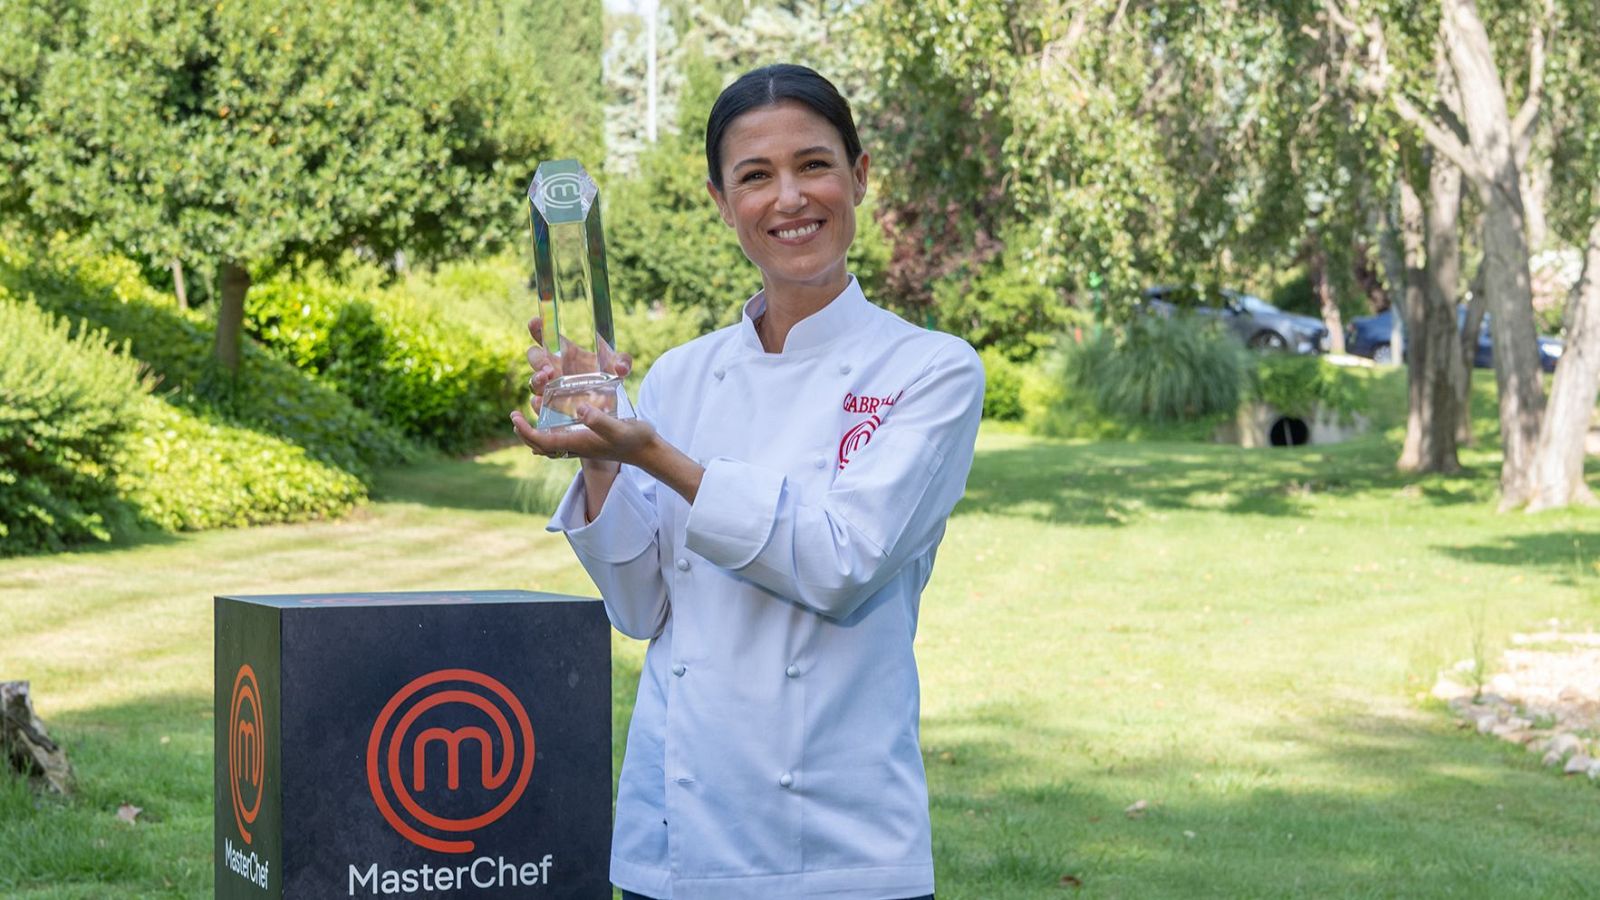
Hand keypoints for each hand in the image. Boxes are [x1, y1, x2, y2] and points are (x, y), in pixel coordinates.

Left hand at [510, 402, 658, 467]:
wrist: (648, 451)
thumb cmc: (635, 439)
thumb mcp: (619, 427)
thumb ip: (600, 420)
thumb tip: (580, 410)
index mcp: (577, 443)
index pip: (542, 441)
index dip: (525, 430)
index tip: (515, 416)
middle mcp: (575, 446)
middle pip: (540, 445)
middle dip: (524, 432)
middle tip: (515, 416)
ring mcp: (581, 446)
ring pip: (548, 444)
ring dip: (534, 434)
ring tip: (526, 418)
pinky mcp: (587, 442)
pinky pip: (560, 441)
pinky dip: (548, 433)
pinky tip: (550, 423)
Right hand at [522, 316, 631, 422]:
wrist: (611, 400)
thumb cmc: (609, 374)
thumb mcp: (617, 365)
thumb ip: (622, 362)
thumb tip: (621, 367)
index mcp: (566, 350)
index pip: (547, 336)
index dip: (537, 328)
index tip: (535, 322)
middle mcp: (554, 367)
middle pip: (535, 357)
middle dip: (538, 359)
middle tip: (548, 366)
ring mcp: (552, 386)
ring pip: (535, 381)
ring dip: (536, 379)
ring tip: (545, 378)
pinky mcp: (553, 405)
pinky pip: (539, 405)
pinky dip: (536, 404)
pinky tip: (539, 403)